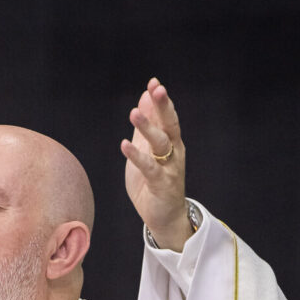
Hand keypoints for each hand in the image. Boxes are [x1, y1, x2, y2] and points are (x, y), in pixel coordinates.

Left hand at [120, 78, 192, 250]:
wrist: (165, 216)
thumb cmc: (155, 181)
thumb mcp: (147, 149)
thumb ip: (146, 126)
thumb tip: (144, 98)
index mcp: (172, 142)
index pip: (167, 117)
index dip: (160, 101)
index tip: (153, 83)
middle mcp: (174, 152)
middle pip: (169, 125)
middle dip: (163, 107)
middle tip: (157, 89)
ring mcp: (169, 168)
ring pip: (160, 144)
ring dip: (148, 127)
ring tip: (134, 113)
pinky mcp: (161, 185)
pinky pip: (149, 168)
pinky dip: (137, 156)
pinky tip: (125, 145)